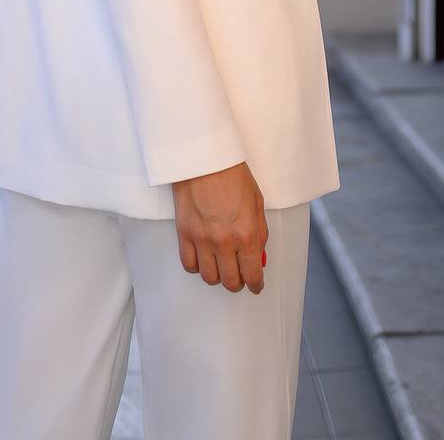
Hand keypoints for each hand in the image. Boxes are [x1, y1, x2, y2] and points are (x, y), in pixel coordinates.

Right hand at [171, 161, 268, 293]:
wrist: (204, 158)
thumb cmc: (232, 174)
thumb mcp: (256, 202)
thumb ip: (259, 232)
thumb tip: (258, 256)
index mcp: (247, 234)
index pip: (252, 274)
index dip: (256, 284)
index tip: (255, 285)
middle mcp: (224, 242)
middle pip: (230, 282)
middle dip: (238, 282)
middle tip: (239, 275)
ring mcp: (202, 240)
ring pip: (209, 277)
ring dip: (217, 276)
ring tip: (221, 265)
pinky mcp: (184, 234)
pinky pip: (189, 264)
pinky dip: (197, 266)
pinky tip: (203, 258)